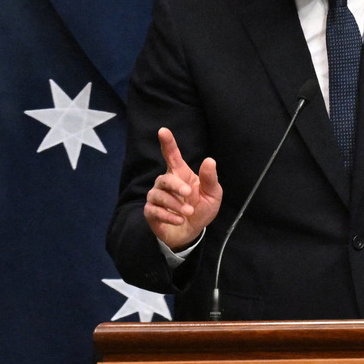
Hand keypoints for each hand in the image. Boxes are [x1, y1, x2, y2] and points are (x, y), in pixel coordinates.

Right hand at [143, 127, 221, 250]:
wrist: (191, 232)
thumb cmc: (201, 209)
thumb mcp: (212, 195)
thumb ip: (210, 179)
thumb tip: (210, 160)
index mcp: (181, 174)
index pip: (172, 155)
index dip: (168, 143)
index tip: (163, 130)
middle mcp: (166, 182)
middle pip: (165, 178)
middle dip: (176, 186)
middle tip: (188, 194)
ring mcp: (157, 196)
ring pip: (159, 195)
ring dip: (175, 204)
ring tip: (188, 213)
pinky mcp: (151, 211)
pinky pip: (154, 210)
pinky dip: (168, 215)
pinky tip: (179, 220)